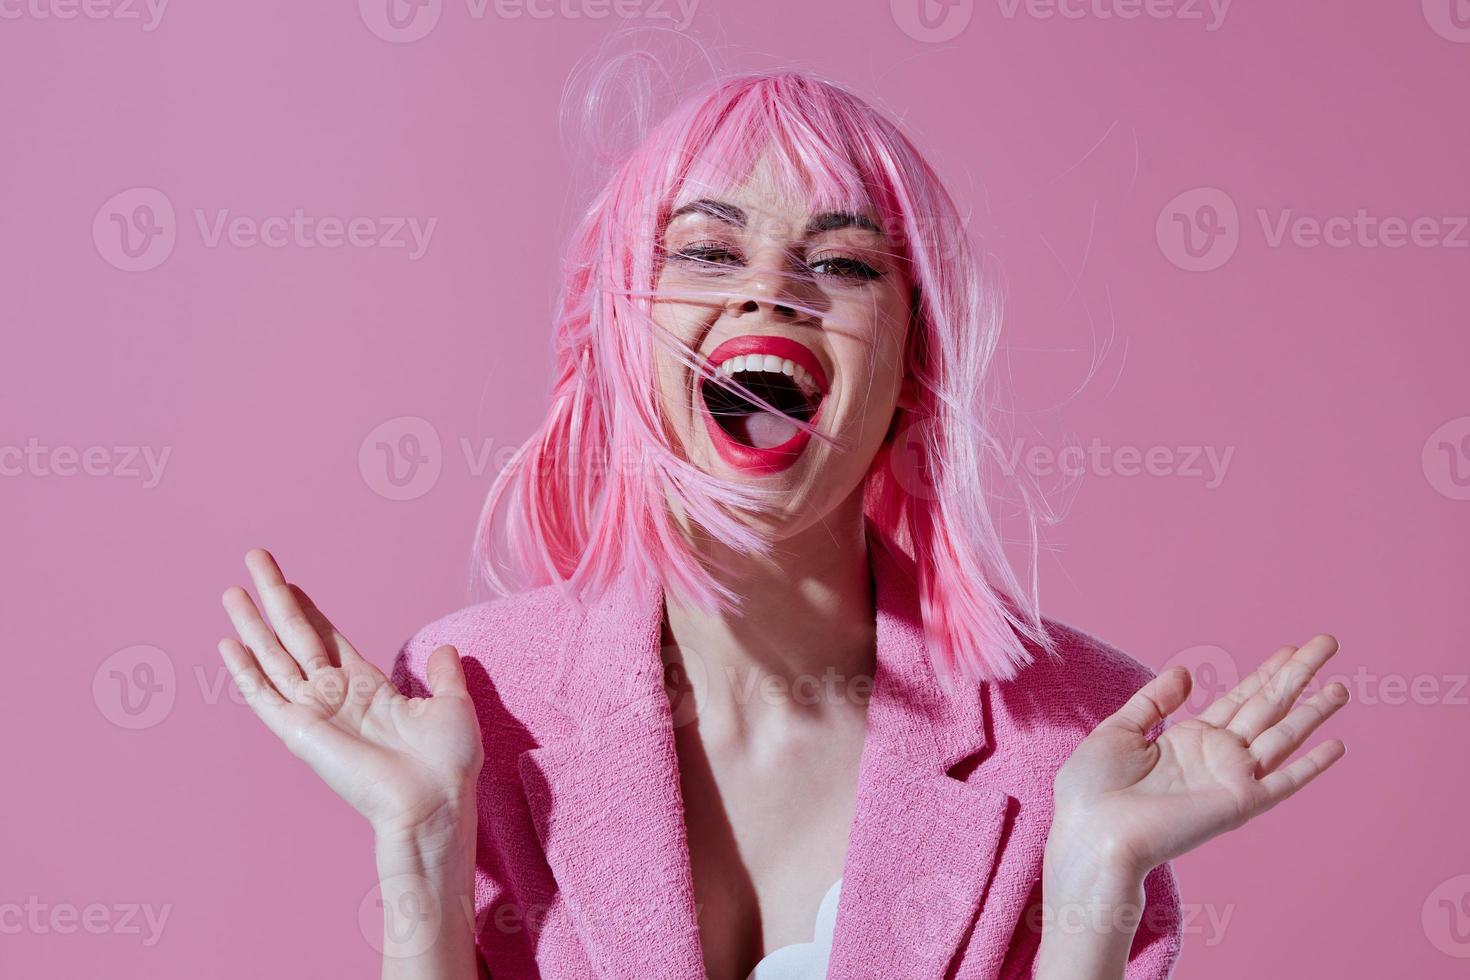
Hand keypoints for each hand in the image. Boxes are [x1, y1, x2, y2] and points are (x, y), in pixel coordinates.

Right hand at [218, 549, 483, 841]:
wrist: (435, 801)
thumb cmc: (447, 763)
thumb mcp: (451, 706)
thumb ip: (442, 675)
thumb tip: (445, 650)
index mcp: (367, 690)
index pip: (327, 640)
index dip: (308, 611)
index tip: (290, 584)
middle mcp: (334, 698)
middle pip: (295, 637)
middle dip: (275, 598)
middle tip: (255, 560)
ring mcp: (314, 713)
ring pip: (275, 657)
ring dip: (252, 623)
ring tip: (232, 590)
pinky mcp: (300, 733)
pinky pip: (265, 696)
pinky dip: (245, 671)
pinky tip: (227, 644)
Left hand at [1047, 634, 1349, 883]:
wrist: (1090, 832)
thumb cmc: (1092, 790)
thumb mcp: (1119, 731)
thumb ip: (1154, 701)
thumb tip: (1184, 671)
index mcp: (1187, 740)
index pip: (1238, 699)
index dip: (1264, 674)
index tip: (1289, 649)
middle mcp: (1216, 756)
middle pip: (1267, 706)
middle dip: (1297, 674)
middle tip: (1327, 642)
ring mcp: (1230, 778)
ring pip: (1282, 735)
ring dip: (1313, 711)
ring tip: (1342, 685)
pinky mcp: (1238, 803)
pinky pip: (1284, 782)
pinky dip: (1311, 765)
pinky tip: (1337, 745)